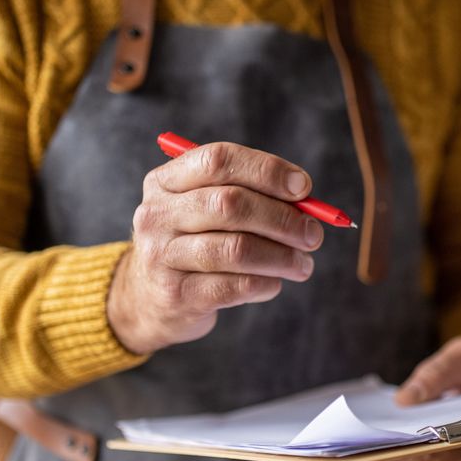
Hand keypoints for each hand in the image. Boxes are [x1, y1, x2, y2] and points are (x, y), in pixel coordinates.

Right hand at [107, 142, 324, 353]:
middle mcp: (157, 214)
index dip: (266, 170)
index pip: (218, 160)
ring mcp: (162, 256)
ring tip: (302, 265)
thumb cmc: (193, 243)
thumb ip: (250, 196)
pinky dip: (265, 283)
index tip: (304, 188)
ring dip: (281, 257)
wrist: (147, 299)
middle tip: (313, 234)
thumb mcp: (206, 210)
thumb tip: (306, 202)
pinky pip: (234, 286)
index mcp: (165, 181)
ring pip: (236, 249)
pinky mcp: (176, 295)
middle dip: (282, 218)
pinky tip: (274, 282)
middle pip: (230, 204)